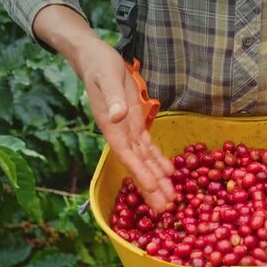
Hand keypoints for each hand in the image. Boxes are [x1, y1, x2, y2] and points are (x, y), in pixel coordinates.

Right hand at [78, 38, 174, 212]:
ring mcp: (128, 131)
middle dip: (150, 187)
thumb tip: (118, 116)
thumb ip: (112, 97)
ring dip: (157, 180)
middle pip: (137, 166)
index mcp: (111, 127)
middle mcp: (119, 134)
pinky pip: (148, 148)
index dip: (140, 174)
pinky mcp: (136, 124)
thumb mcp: (106, 77)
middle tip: (165, 209)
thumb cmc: (100, 66)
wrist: (95, 58)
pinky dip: (158, 161)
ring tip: (170, 200)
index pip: (127, 155)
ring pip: (145, 161)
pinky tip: (169, 174)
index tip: (153, 190)